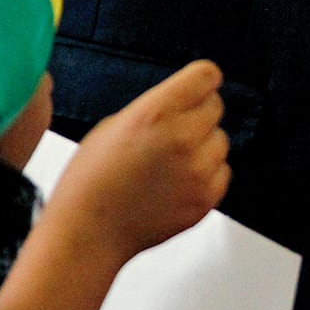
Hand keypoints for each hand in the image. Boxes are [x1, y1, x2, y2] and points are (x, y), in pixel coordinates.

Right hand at [50, 59, 231, 262]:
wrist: (87, 234)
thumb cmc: (91, 180)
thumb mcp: (114, 126)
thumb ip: (157, 108)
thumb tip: (188, 100)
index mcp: (156, 113)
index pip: (206, 75)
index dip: (201, 82)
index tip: (196, 89)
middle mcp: (183, 137)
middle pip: (216, 106)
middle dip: (197, 115)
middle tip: (172, 133)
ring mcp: (198, 170)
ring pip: (221, 140)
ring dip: (202, 147)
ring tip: (168, 165)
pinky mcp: (206, 198)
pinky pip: (222, 171)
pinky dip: (206, 175)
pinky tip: (175, 185)